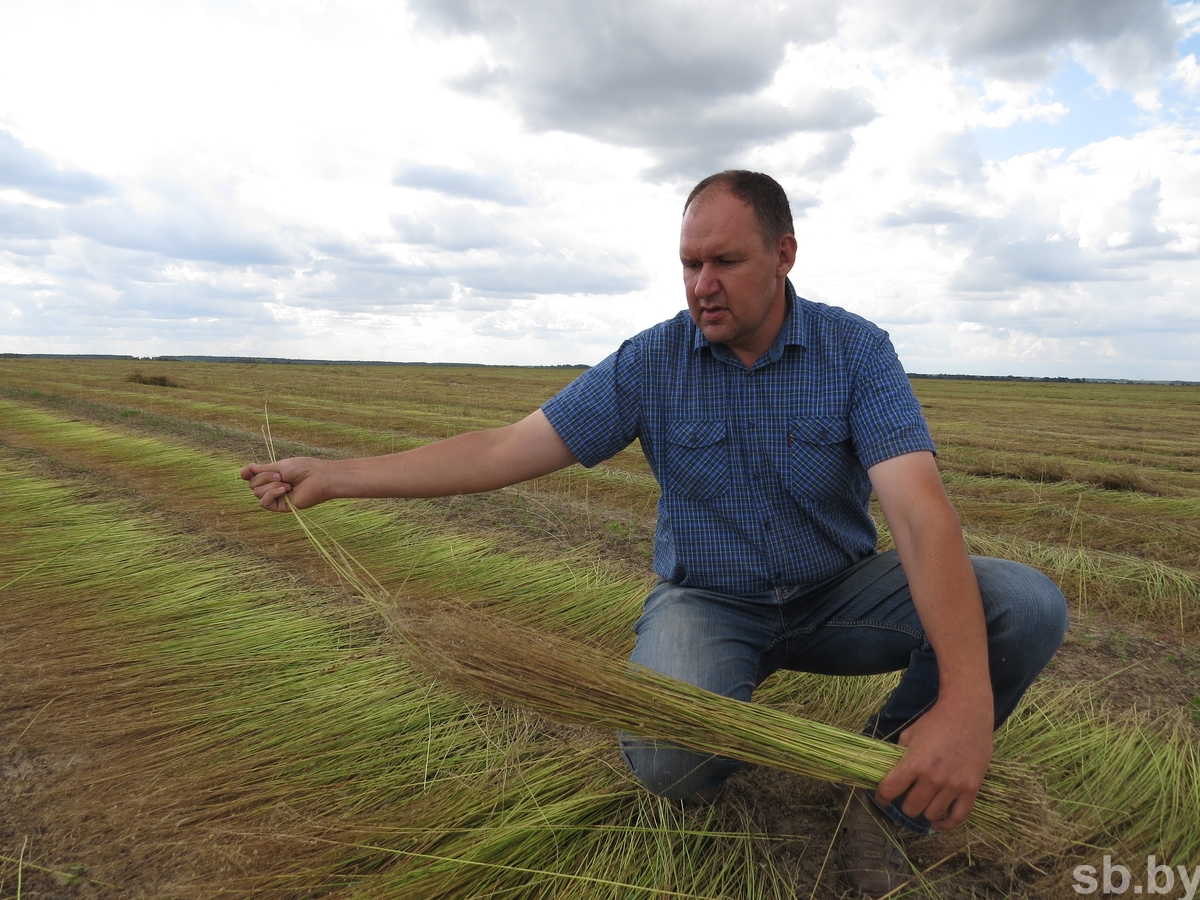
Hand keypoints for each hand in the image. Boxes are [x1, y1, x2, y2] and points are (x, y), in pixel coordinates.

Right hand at [240, 457, 327, 511]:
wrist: (318, 478)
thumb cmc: (303, 468)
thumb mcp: (280, 466)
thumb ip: (263, 469)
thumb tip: (249, 467)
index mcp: (273, 475)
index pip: (253, 477)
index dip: (246, 474)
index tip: (246, 472)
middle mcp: (273, 486)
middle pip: (253, 484)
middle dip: (264, 477)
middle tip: (281, 475)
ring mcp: (276, 496)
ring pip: (257, 493)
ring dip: (270, 485)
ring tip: (287, 483)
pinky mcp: (281, 506)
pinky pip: (264, 503)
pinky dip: (272, 494)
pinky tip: (284, 490)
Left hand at [874, 695, 992, 830]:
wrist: (967, 713)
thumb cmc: (935, 722)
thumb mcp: (909, 734)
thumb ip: (899, 755)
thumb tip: (889, 772)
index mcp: (914, 763)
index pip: (890, 790)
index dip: (882, 796)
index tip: (882, 796)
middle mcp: (933, 778)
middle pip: (911, 808)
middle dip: (903, 804)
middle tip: (905, 796)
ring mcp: (954, 785)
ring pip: (932, 814)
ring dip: (924, 810)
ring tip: (923, 801)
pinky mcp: (971, 789)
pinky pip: (958, 818)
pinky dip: (946, 824)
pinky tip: (938, 821)